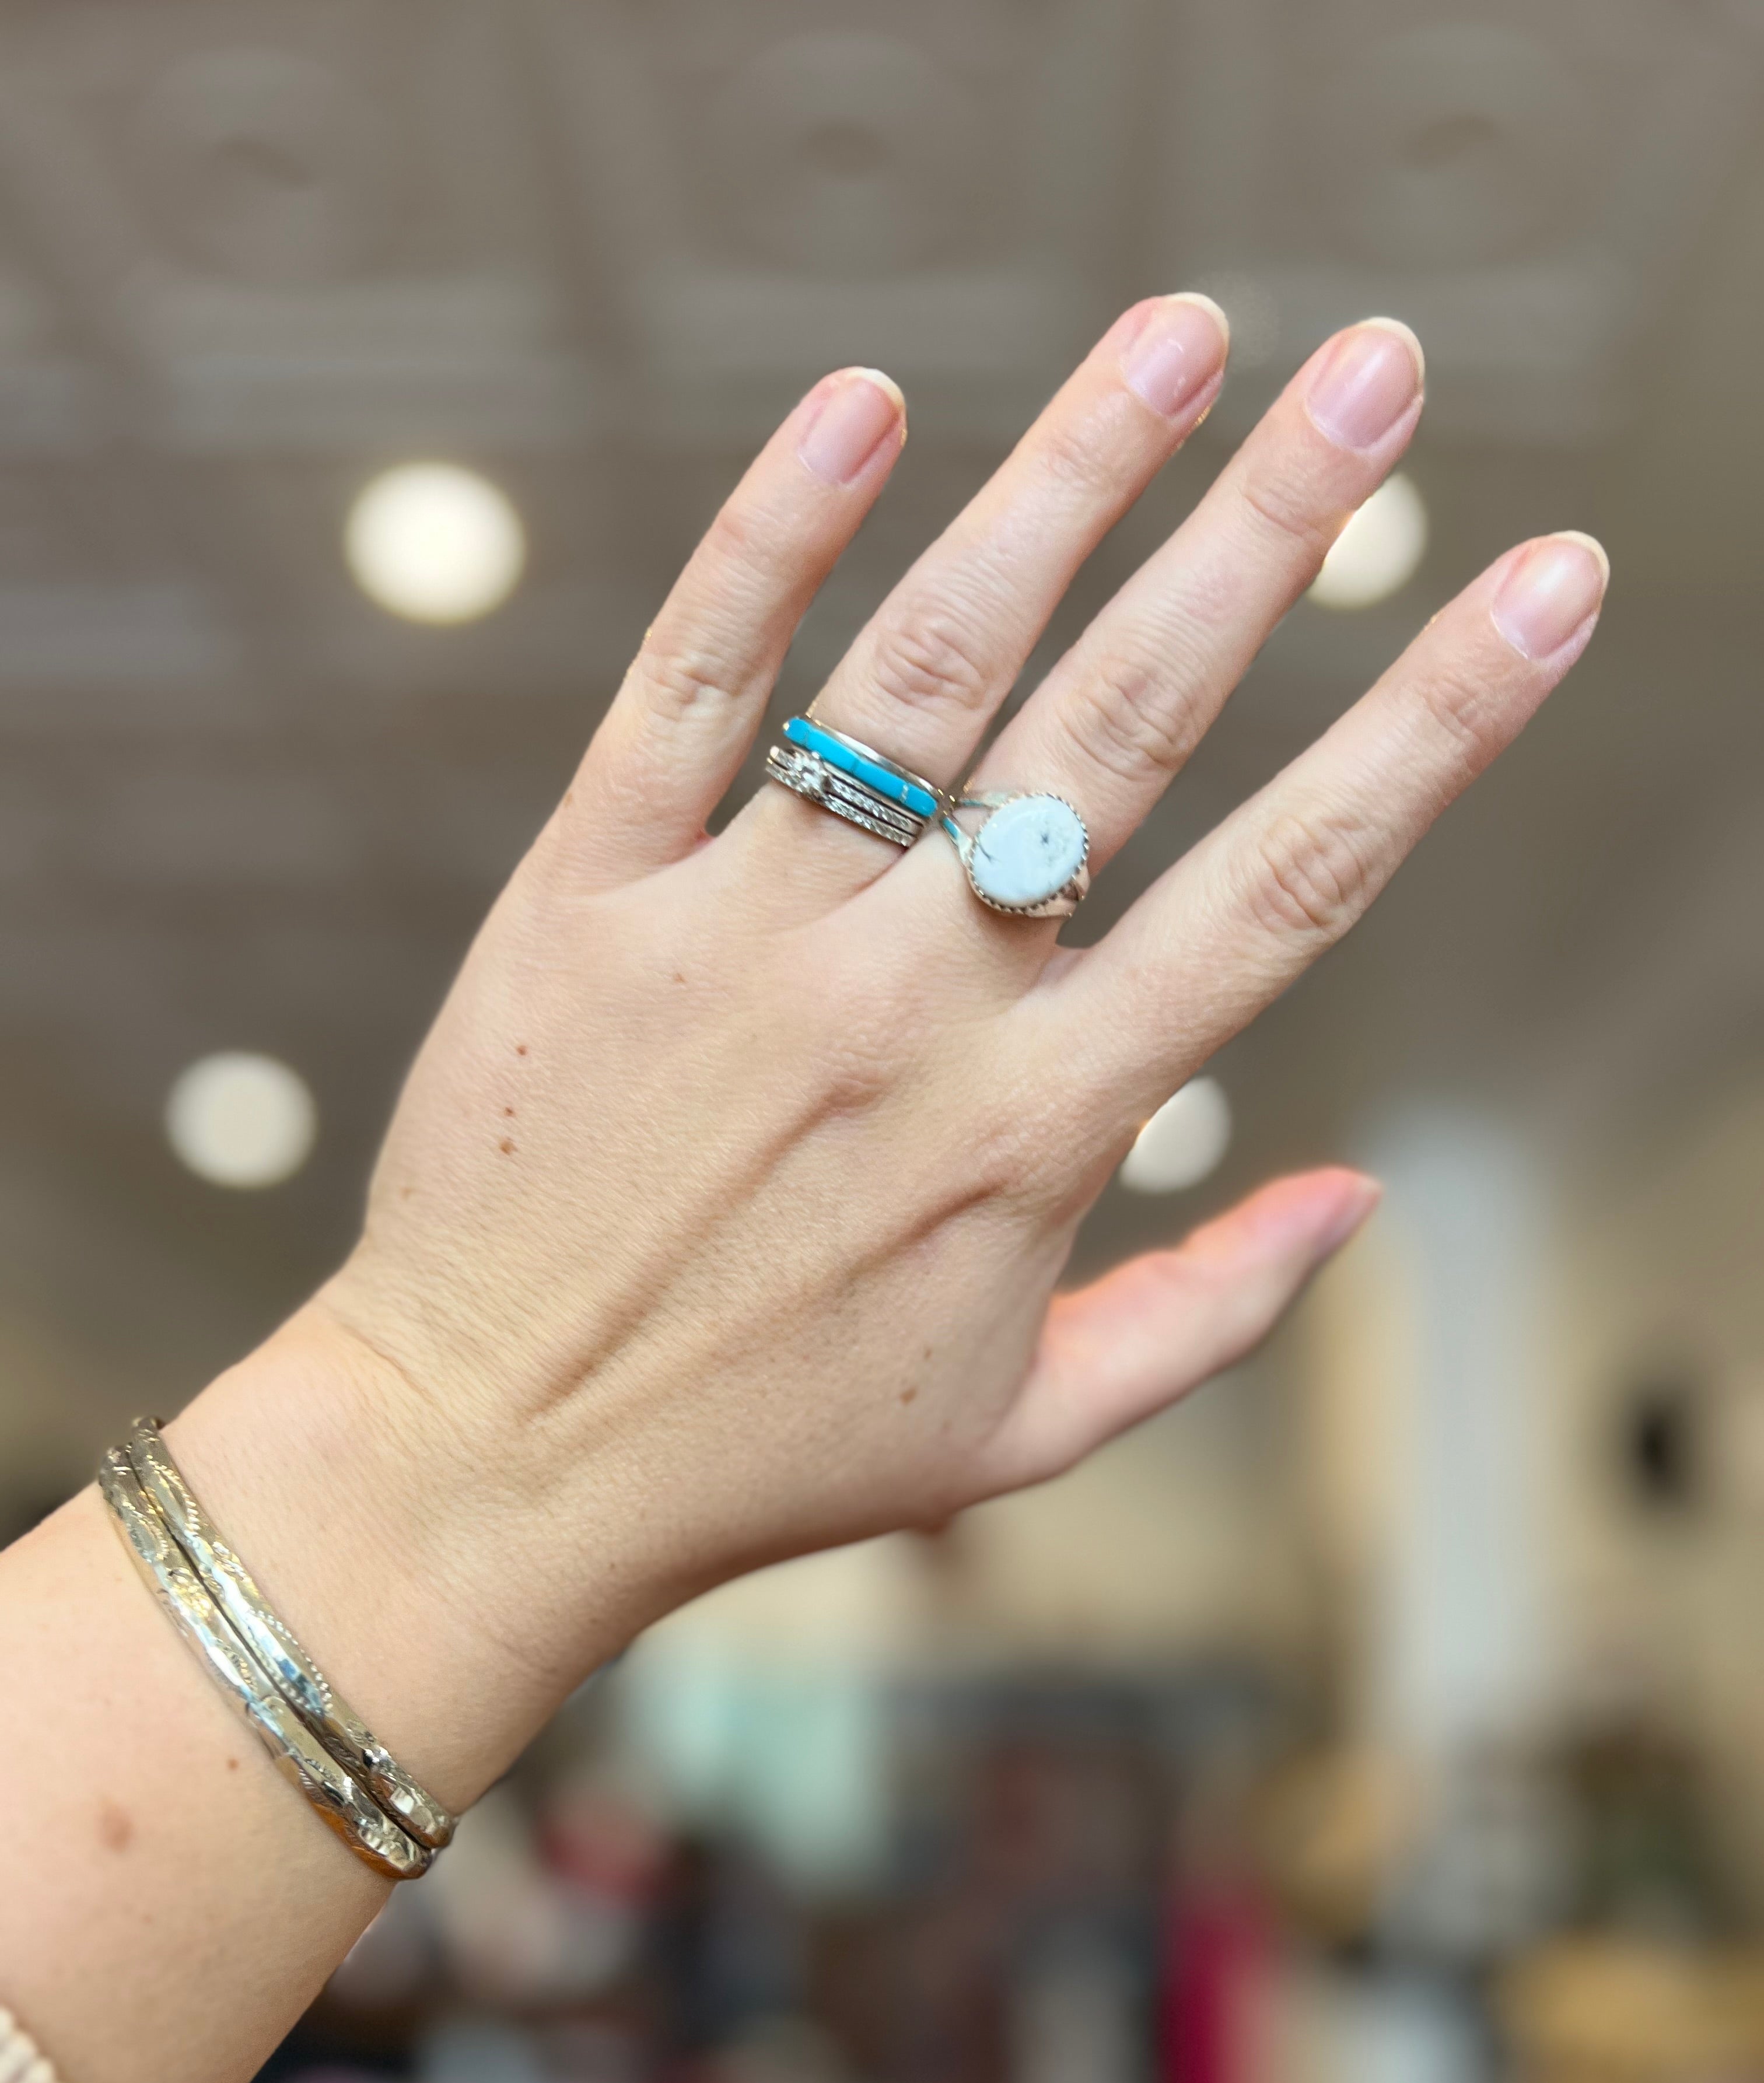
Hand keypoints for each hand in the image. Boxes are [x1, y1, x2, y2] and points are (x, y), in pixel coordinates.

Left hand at [175, 300, 1604, 1800]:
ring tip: (1178, 337)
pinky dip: (773, 537)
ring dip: (1066, 482)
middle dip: (1274, 531)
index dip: (1434, 724)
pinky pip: (689, 685)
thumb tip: (1357, 1198)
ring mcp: (741, 937)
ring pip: (930, 669)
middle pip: (1128, 724)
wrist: (489, 1459)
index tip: (1539, 588)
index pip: (1286, 887)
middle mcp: (907, 1006)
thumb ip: (1207, 1314)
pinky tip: (862, 405)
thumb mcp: (1020, 1431)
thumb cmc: (766, 1454)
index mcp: (1039, 1127)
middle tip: (1378, 375)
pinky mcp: (588, 895)